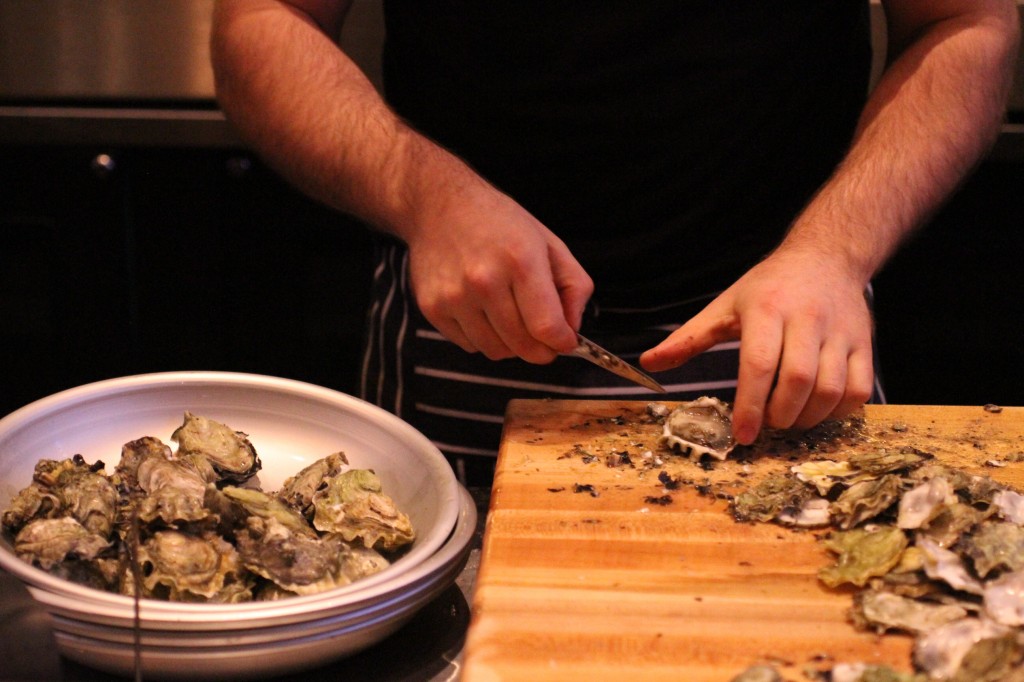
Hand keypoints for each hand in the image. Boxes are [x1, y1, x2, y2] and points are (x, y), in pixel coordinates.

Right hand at [405, 185, 593, 363]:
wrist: (439, 205)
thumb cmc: (497, 222)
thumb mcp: (549, 242)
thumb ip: (573, 287)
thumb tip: (571, 329)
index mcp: (520, 260)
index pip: (546, 327)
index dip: (562, 342)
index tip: (565, 342)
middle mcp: (484, 281)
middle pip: (522, 345)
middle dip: (540, 349)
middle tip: (543, 338)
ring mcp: (455, 297)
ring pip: (495, 351)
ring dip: (511, 345)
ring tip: (512, 319)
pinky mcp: (432, 308)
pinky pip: (469, 345)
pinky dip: (483, 337)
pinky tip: (484, 312)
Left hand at [639, 248, 874, 443]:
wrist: (827, 257)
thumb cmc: (769, 287)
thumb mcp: (724, 306)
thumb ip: (688, 338)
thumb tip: (649, 363)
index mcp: (767, 309)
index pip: (759, 363)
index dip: (750, 405)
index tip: (742, 434)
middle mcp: (807, 318)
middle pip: (797, 380)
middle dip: (779, 415)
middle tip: (765, 425)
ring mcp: (841, 332)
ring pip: (831, 389)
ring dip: (807, 418)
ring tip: (788, 420)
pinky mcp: (865, 343)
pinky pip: (859, 390)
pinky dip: (838, 412)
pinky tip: (817, 411)